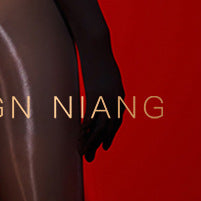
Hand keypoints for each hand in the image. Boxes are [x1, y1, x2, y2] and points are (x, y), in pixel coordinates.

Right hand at [79, 44, 124, 161]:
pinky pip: (91, 117)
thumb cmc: (100, 56)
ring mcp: (106, 99)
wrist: (97, 44)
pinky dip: (86, 129)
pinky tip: (80, 137)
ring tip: (83, 153)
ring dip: (92, 142)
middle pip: (109, 127)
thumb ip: (105, 85)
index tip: (104, 145)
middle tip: (91, 156)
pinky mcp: (95, 95)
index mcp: (119, 95)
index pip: (116, 120)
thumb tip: (98, 90)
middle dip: (100, 143)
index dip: (110, 134)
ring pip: (100, 126)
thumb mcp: (106, 74)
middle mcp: (116, 100)